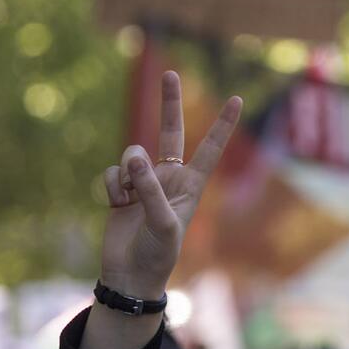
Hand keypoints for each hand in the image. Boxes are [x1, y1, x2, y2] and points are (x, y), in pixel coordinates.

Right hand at [99, 70, 242, 297]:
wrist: (129, 276)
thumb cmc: (157, 254)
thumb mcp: (162, 223)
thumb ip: (149, 188)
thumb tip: (134, 156)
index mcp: (191, 185)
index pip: (209, 149)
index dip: (222, 125)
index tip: (237, 99)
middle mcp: (168, 178)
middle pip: (170, 132)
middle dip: (169, 103)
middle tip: (170, 73)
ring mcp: (143, 182)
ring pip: (132, 154)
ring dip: (128, 172)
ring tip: (128, 198)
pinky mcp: (120, 190)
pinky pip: (112, 172)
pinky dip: (112, 187)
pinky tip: (116, 205)